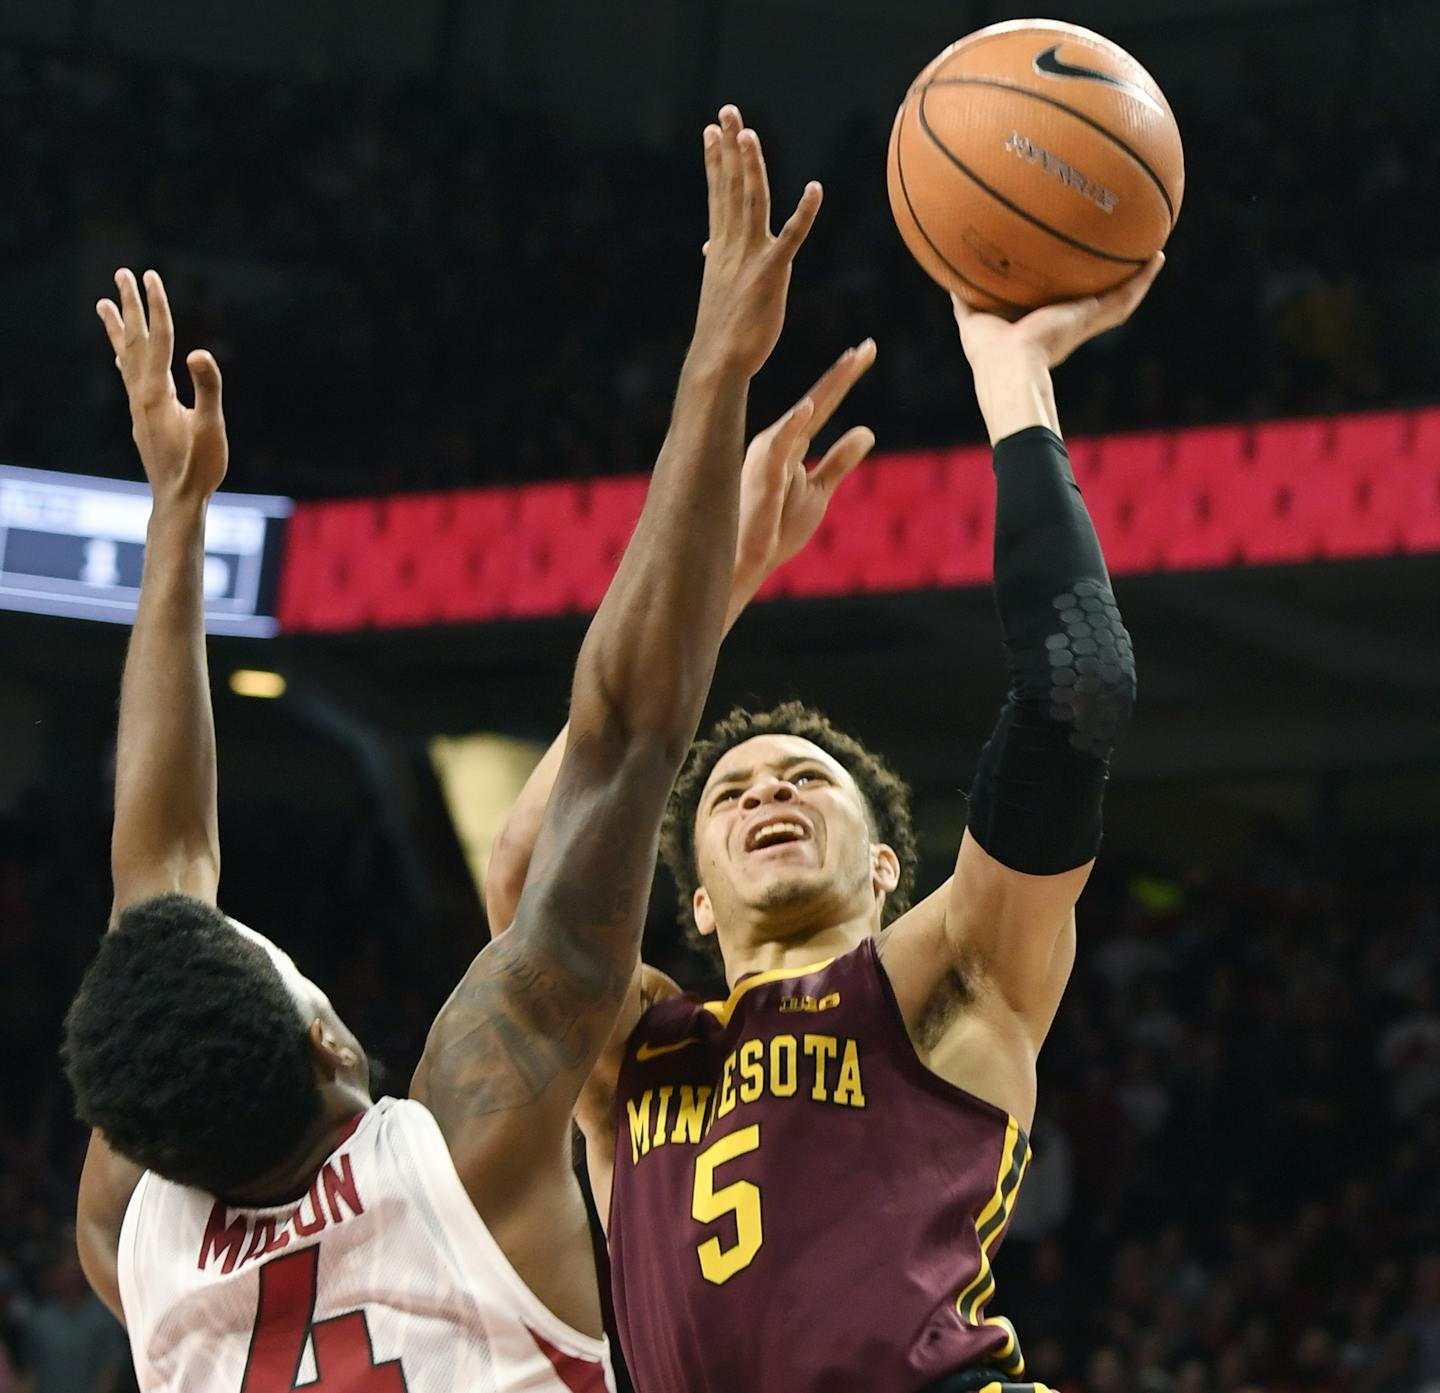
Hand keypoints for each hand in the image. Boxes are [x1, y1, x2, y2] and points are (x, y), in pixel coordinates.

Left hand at [97, 269, 227, 507]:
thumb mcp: (211, 427)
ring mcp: (138, 407)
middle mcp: (141, 395)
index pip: (158, 339)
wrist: (178, 499)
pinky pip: (128, 377)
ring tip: (104, 304)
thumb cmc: (200, 466)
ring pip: (125, 357)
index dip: (156, 306)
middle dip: (130, 306)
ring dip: (117, 328)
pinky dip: (123, 357)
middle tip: (122, 273)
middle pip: (135, 341)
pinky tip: (120, 354)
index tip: (151, 275)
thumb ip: (206, 388)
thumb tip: (198, 353)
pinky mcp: (141, 418)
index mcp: (158, 392)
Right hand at [691, 105, 823, 378]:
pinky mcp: (771, 275)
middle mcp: (732, 247)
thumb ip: (718, 262)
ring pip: (751, 203)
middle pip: (730, 188)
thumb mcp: (718, 290)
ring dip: (751, 168)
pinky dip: (804, 213)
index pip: (718, 196)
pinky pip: (791, 238)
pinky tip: (815, 189)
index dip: (715, 162)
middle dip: (728, 149)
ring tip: (749, 134)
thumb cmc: (722, 332)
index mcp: (721, 249)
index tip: (710, 131)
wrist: (719, 362)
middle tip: (727, 112)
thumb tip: (708, 249)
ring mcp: (750, 258)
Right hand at [729, 340, 876, 612]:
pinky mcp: (762, 475)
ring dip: (827, 389)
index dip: (844, 378)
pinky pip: (778, 446)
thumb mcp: (819, 490)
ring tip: (850, 363)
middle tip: (869, 347)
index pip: (823, 406)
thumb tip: (867, 430)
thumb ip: (840, 460)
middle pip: (817, 402)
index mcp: (789, 444)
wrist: (745, 562)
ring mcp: (769, 456)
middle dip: (842, 374)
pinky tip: (808, 407)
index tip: (867, 349)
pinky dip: (792, 426)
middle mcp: (778, 441)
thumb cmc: (775, 528)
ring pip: (802, 415)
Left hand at [953, 253, 1164, 373]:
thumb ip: (964, 298)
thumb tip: (951, 279)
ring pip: (1117, 299)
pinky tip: (1157, 257)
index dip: (1069, 292)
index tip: (1075, 274)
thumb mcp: (972, 316)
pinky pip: (1123, 297)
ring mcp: (1083, 322)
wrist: (1009, 366)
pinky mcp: (1092, 318)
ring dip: (1136, 278)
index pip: (1060, 306)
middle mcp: (1068, 324)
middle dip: (1108, 282)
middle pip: (1095, 300)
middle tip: (1123, 260)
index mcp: (1042, 326)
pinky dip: (1142, 279)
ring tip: (1153, 254)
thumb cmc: (988, 352)